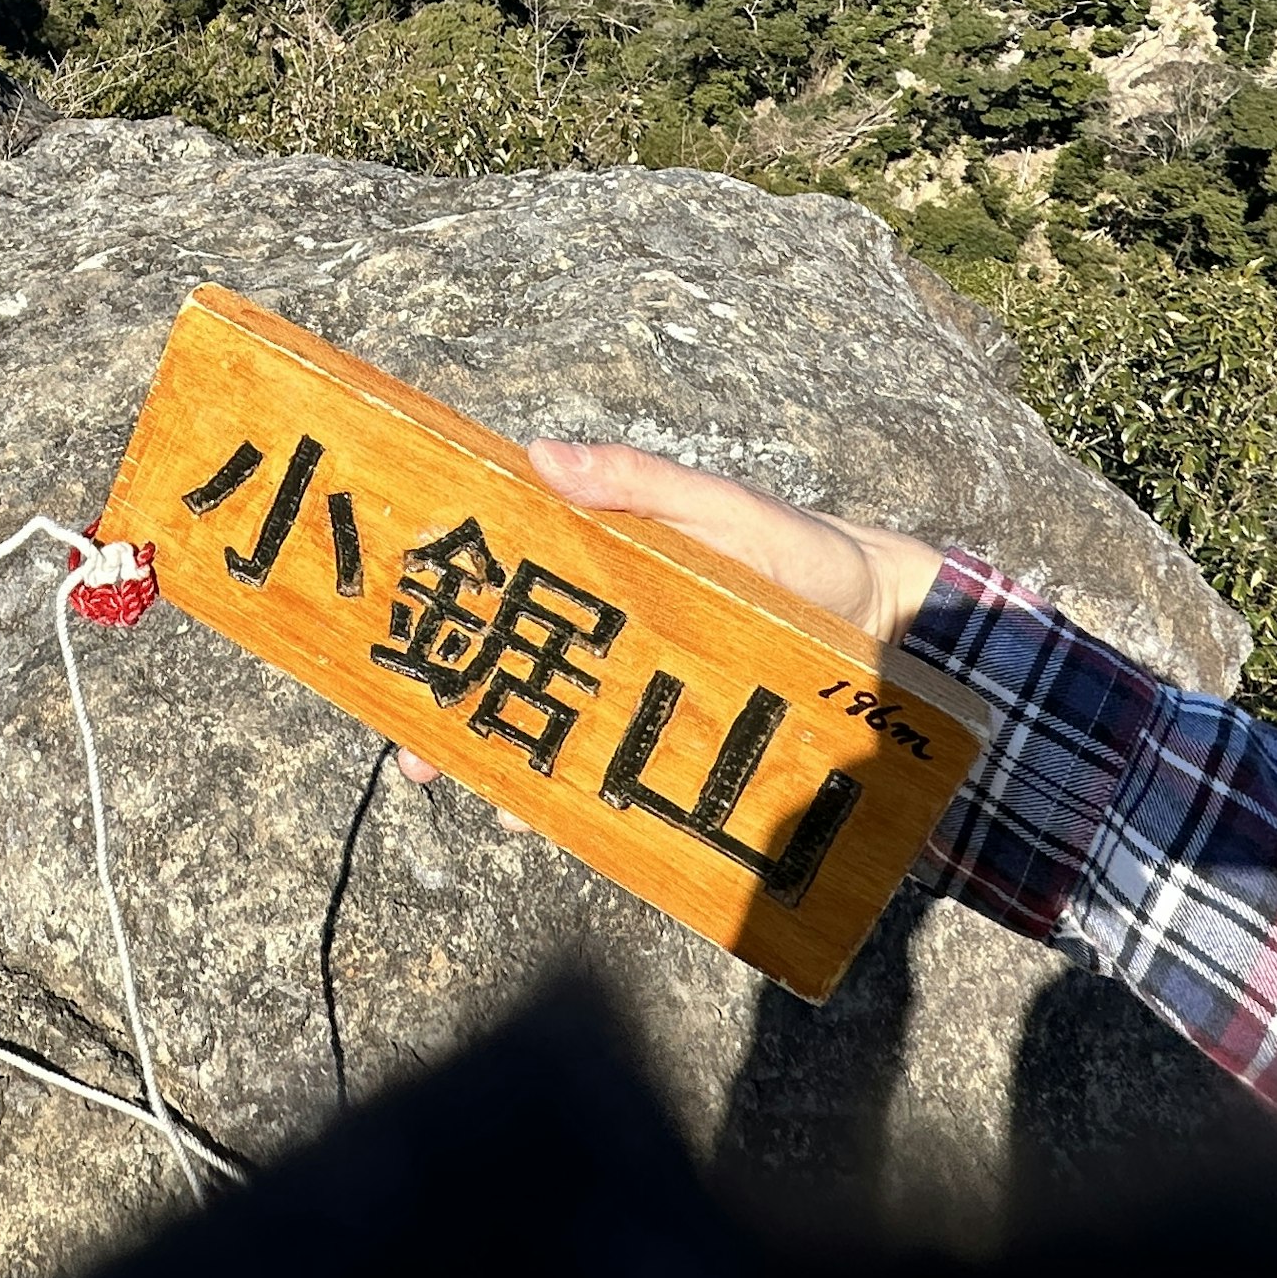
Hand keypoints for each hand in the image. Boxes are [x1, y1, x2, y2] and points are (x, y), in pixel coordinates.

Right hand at [390, 441, 944, 791]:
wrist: (885, 624)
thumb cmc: (797, 551)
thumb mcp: (721, 508)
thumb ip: (640, 482)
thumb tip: (541, 456)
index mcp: (596, 564)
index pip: (497, 584)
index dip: (439, 612)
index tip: (391, 643)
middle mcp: (602, 631)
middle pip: (507, 671)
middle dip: (452, 713)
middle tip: (415, 757)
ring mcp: (634, 691)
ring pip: (549, 729)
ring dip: (505, 765)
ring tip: (489, 799)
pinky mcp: (672, 743)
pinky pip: (608, 776)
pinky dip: (571, 800)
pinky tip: (550, 821)